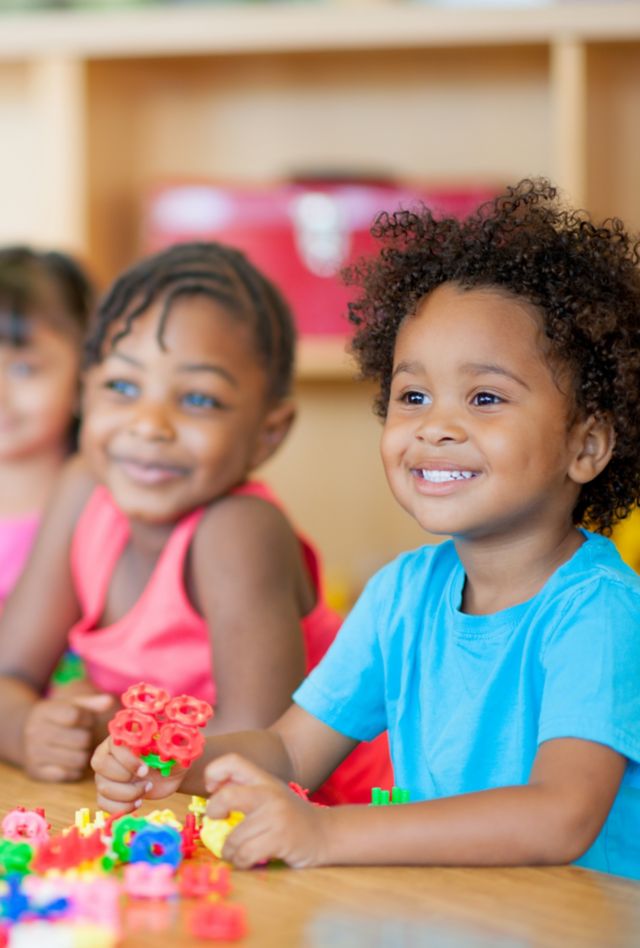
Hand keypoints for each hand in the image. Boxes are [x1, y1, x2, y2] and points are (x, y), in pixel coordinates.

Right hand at [23, 693, 113, 781]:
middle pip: (81, 740)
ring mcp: (33, 753)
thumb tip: (110, 701)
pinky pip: (69, 775)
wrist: (23, 735)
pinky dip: (75, 770)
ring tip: (77, 749)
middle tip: (82, 737)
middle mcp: (34, 732)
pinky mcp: (36, 772)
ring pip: (78, 759)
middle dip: (87, 738)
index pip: (76, 716)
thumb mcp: (71, 705)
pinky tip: (70, 761)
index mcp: (44, 712)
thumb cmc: (56, 718)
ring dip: (84, 755)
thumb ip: (92, 703)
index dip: (88, 719)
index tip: (87, 721)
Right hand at [91, 737, 186, 812]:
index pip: (113, 746)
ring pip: (103, 787)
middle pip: (99, 765)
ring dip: (128, 794)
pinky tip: (138, 802)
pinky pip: (102, 803)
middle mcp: (108, 753)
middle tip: (146, 780)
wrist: (169, 774)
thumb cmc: (170, 757)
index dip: (128, 760)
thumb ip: (168, 746)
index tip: (146, 770)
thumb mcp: (173, 750)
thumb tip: (166, 746)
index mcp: (123, 737)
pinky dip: (122, 807)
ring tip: (146, 789)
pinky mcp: (107, 793)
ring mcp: (104, 774)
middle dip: (125, 777)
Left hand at [204, 754, 329, 868]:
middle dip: (214, 812)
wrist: (326, 833)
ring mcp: (275, 815)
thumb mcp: (270, 795)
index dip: (214, 772)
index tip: (212, 790)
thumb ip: (245, 791)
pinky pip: (245, 854)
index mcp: (264, 779)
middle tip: (217, 820)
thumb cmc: (290, 816)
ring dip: (229, 851)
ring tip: (236, 852)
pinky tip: (246, 860)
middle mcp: (269, 792)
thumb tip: (212, 796)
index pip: (233, 761)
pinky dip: (240, 862)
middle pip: (227, 796)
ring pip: (233, 837)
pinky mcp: (280, 839)